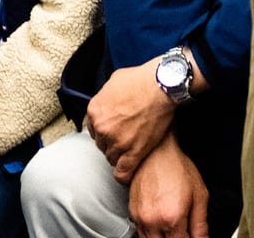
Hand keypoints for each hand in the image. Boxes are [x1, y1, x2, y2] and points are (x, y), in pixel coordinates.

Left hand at [85, 57, 175, 183]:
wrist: (160, 86)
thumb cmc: (141, 79)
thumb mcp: (114, 81)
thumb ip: (106, 95)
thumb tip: (109, 100)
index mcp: (94, 110)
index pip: (93, 129)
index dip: (104, 131)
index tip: (114, 132)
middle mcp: (102, 127)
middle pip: (102, 144)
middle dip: (112, 143)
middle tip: (126, 138)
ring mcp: (117, 141)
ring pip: (112, 158)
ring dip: (120, 155)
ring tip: (132, 150)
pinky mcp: (134, 152)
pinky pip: (123, 172)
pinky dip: (124, 175)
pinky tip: (129, 173)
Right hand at [128, 133, 208, 237]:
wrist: (157, 151)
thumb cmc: (177, 167)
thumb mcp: (200, 195)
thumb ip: (201, 225)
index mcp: (172, 218)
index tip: (192, 236)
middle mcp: (152, 221)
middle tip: (183, 232)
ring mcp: (140, 217)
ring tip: (173, 229)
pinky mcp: (132, 212)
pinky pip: (141, 233)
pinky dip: (152, 234)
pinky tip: (161, 226)